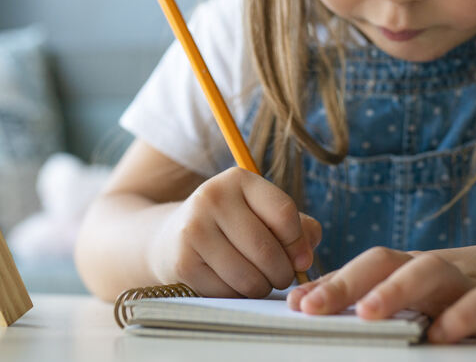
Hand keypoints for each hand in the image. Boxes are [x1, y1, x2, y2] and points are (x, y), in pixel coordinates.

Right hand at [148, 167, 320, 296]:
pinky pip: (228, 293)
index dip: (299, 243)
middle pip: (267, 250)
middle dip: (282, 273)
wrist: (170, 238)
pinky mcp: (183, 262)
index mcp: (238, 179)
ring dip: (262, 288)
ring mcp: (194, 229)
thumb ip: (296, 227)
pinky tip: (232, 283)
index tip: (300, 258)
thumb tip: (305, 254)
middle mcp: (212, 197)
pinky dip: (237, 296)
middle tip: (280, 277)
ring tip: (258, 281)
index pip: (284, 213)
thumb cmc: (231, 227)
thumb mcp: (261, 214)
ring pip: (250, 277)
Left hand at [286, 246, 475, 342]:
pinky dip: (462, 317)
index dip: (328, 281)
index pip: (362, 266)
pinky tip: (442, 335)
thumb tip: (314, 303)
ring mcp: (468, 279)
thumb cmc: (468, 286)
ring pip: (429, 273)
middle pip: (385, 261)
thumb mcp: (423, 288)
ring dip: (396, 291)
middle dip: (346, 283)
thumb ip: (378, 295)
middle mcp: (432, 267)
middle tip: (313, 306)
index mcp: (408, 266)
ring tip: (369, 314)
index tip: (293, 303)